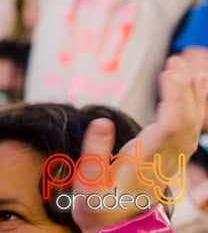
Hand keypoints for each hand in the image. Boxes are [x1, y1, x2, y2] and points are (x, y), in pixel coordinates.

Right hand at [71, 56, 206, 231]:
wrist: (116, 232)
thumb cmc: (97, 208)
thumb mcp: (86, 185)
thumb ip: (94, 153)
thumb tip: (101, 121)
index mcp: (144, 163)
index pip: (169, 127)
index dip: (174, 98)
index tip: (168, 73)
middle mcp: (163, 162)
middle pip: (186, 123)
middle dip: (184, 90)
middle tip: (176, 62)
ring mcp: (169, 163)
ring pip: (192, 128)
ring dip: (192, 97)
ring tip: (187, 69)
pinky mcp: (169, 162)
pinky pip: (189, 133)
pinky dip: (193, 110)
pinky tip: (191, 94)